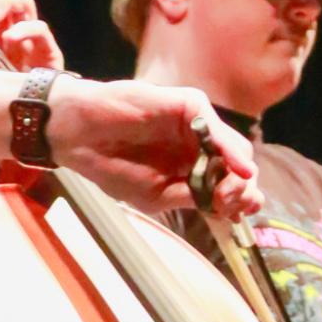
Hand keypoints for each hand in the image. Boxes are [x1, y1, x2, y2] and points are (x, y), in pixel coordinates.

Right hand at [46, 76, 261, 218]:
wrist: (79, 135)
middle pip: (239, 166)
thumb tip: (237, 201)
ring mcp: (194, 125)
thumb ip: (194, 196)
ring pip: (234, 146)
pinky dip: (227, 146)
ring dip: (238, 171)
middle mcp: (198, 145)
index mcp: (192, 168)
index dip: (239, 200)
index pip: (230, 184)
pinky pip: (213, 125)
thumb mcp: (156, 195)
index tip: (235, 216)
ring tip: (229, 190)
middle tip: (232, 205)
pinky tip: (233, 165)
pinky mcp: (185, 105)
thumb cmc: (111, 166)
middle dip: (243, 189)